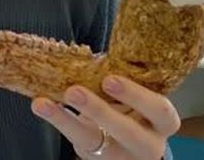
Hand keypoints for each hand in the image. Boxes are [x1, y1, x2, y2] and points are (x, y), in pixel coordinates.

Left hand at [32, 75, 179, 158]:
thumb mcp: (135, 99)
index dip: (136, 96)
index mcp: (161, 121)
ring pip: (94, 140)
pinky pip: (76, 142)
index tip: (109, 79)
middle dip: (100, 111)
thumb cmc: (132, 111)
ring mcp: (121, 154)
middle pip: (129, 132)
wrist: (127, 145)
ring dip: (67, 120)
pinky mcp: (97, 158)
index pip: (160, 111)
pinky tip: (42, 106)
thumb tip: (88, 53)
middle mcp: (147, 143)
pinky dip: (57, 121)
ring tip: (43, 103)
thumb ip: (122, 80)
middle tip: (74, 91)